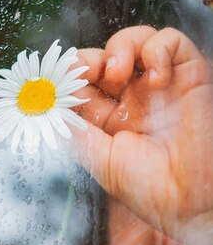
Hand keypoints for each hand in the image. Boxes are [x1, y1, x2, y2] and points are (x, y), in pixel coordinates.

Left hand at [70, 26, 212, 244]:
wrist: (195, 203)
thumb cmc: (153, 191)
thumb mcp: (102, 162)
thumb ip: (76, 132)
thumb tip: (49, 106)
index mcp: (110, 117)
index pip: (83, 81)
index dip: (70, 74)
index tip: (61, 78)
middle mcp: (134, 98)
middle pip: (105, 57)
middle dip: (90, 59)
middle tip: (87, 71)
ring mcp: (162, 85)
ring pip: (136, 41)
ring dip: (121, 47)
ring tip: (117, 71)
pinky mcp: (191, 76)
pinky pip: (172, 41)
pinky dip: (158, 48)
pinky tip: (155, 76)